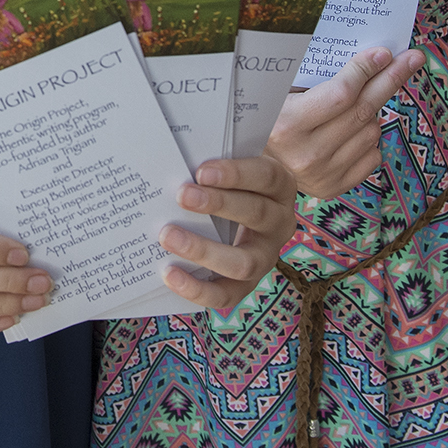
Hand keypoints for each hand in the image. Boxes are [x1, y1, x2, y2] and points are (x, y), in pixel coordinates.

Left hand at [155, 155, 299, 311]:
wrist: (236, 208)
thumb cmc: (226, 180)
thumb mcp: (226, 163)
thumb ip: (209, 156)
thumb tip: (169, 153)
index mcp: (279, 186)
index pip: (266, 177)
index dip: (236, 174)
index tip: (201, 171)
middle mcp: (280, 223)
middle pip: (257, 214)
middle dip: (219, 204)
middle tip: (182, 195)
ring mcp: (266, 257)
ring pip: (245, 262)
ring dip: (205, 250)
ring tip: (167, 236)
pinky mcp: (247, 284)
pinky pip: (227, 294)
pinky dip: (198, 289)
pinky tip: (170, 274)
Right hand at [265, 46, 425, 198]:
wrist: (254, 167)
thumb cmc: (269, 119)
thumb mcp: (278, 95)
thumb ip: (314, 80)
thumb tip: (364, 57)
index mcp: (287, 124)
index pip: (340, 94)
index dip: (364, 71)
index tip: (383, 53)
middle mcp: (306, 154)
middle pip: (363, 111)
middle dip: (390, 79)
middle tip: (411, 59)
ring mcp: (323, 174)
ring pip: (372, 132)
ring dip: (374, 111)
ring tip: (361, 100)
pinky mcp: (334, 188)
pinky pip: (373, 155)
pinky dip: (370, 137)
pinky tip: (354, 128)